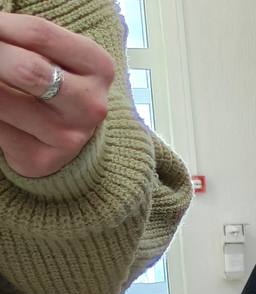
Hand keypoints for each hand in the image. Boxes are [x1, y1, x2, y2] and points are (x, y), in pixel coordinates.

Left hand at [0, 12, 114, 177]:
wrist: (69, 133)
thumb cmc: (54, 81)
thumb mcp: (54, 53)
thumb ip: (27, 38)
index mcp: (98, 67)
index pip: (39, 34)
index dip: (2, 26)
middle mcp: (89, 106)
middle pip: (26, 70)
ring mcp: (67, 137)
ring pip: (2, 100)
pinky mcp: (39, 159)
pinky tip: (2, 110)